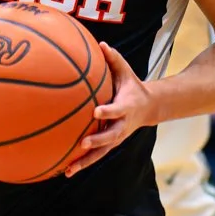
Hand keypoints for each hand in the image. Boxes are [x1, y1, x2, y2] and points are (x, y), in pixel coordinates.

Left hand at [63, 44, 156, 176]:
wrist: (148, 108)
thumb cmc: (131, 87)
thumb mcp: (126, 72)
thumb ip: (114, 59)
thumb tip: (101, 44)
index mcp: (126, 107)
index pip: (116, 110)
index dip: (108, 111)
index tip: (96, 111)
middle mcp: (121, 126)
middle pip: (110, 136)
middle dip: (97, 140)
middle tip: (83, 143)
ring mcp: (116, 138)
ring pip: (100, 152)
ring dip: (85, 162)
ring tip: (69, 170)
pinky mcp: (109, 145)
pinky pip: (95, 157)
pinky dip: (81, 164)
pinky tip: (65, 171)